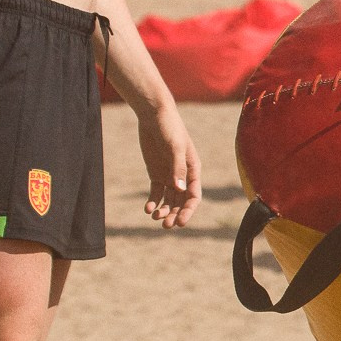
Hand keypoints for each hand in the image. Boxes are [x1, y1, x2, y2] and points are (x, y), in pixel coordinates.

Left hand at [138, 105, 201, 228]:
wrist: (154, 115)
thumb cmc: (170, 128)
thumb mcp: (174, 147)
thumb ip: (177, 168)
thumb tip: (180, 190)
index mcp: (193, 170)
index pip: (194, 196)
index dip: (188, 211)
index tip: (180, 223)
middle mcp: (183, 175)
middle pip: (181, 201)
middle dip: (175, 214)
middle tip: (165, 225)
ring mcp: (169, 175)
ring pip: (169, 199)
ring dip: (164, 210)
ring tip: (154, 217)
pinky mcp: (156, 173)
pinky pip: (156, 192)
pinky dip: (153, 202)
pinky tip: (147, 208)